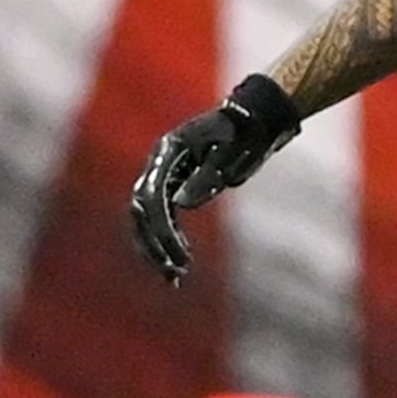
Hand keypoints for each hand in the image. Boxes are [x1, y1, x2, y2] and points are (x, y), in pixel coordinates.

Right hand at [128, 75, 302, 284]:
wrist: (255, 120)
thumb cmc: (247, 133)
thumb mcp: (233, 154)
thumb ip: (208, 176)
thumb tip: (181, 205)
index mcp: (168, 151)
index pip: (152, 197)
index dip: (162, 229)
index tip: (179, 256)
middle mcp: (159, 163)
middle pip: (141, 211)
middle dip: (154, 244)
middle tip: (174, 273)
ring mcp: (164, 174)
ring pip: (146, 218)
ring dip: (156, 247)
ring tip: (174, 277)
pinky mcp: (173, 185)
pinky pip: (161, 217)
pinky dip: (166, 240)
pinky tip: (178, 264)